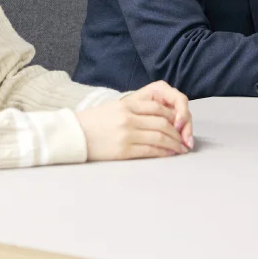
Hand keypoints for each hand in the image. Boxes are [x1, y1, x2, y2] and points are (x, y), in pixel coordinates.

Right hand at [76, 80, 194, 160]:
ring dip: (173, 143)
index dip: (174, 116)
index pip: (159, 107)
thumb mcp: (115, 108)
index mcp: (127, 105)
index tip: (181, 124)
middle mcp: (128, 117)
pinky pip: (149, 150)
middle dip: (177, 132)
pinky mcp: (122, 150)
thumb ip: (135, 110)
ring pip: (159, 136)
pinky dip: (163, 152)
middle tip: (185, 139)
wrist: (72, 136)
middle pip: (162, 122)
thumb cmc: (93, 123)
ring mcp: (126, 134)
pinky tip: (169, 154)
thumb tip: (160, 119)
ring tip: (180, 148)